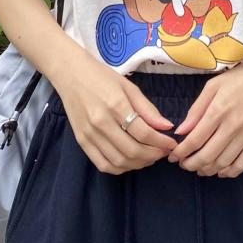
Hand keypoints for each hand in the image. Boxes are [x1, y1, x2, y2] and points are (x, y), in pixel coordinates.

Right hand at [52, 52, 177, 173]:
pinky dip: (120, 168)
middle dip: (153, 155)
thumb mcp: (129, 87)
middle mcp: (101, 123)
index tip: (171, 143)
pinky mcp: (81, 142)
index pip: (143, 133)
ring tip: (150, 156)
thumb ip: (148, 109)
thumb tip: (167, 127)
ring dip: (139, 164)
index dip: (161, 142)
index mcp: (115, 105)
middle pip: (132, 151)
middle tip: (163, 151)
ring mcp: (89, 135)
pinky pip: (103, 164)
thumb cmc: (102, 77)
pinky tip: (131, 161)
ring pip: (119, 161)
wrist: (71, 75)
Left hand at [166, 50, 242, 177]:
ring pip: (223, 163)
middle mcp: (233, 126)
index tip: (173, 156)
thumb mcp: (213, 86)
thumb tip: (181, 132)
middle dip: (190, 164)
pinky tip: (220, 170)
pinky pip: (242, 164)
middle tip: (183, 164)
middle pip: (207, 156)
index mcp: (218, 110)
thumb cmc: (240, 78)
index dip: (180, 152)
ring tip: (199, 168)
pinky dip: (228, 172)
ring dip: (207, 170)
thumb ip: (196, 110)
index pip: (194, 140)